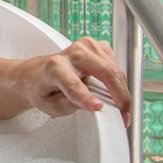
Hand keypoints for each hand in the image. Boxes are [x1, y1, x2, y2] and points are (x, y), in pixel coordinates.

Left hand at [12, 37, 130, 125]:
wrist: (37, 72)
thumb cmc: (43, 89)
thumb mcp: (51, 106)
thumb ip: (72, 105)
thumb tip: (94, 104)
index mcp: (54, 67)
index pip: (73, 83)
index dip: (87, 97)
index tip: (98, 107)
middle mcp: (72, 53)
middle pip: (106, 72)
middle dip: (121, 97)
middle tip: (125, 116)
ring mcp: (86, 46)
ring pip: (115, 70)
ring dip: (121, 90)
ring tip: (118, 106)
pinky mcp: (97, 46)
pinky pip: (116, 65)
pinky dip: (118, 80)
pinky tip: (110, 88)